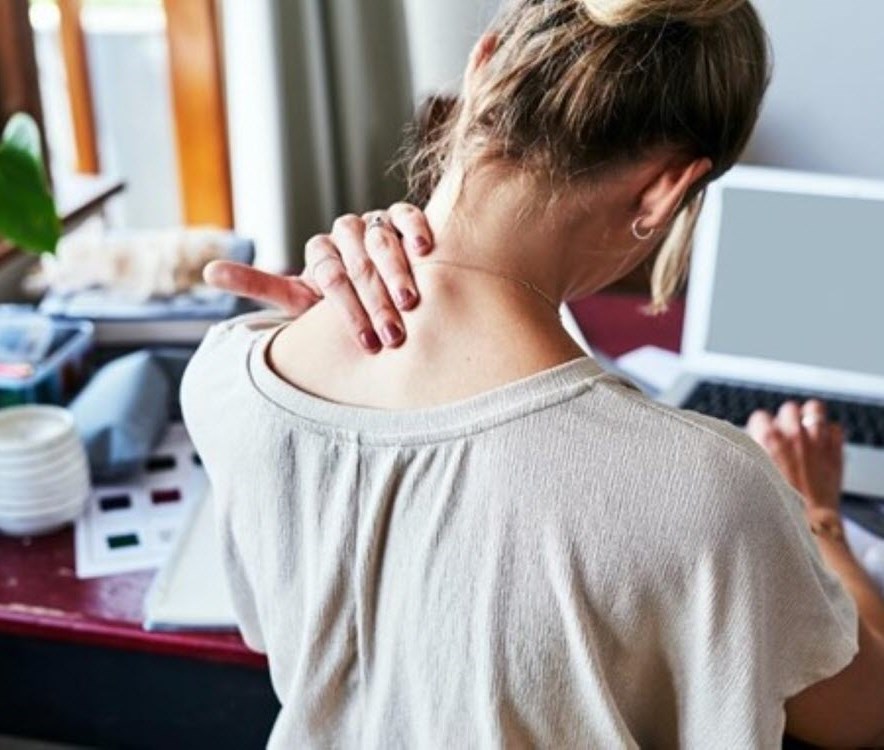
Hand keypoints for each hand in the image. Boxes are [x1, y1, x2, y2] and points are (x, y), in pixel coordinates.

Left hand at [203, 203, 432, 352]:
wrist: (378, 293)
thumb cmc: (335, 306)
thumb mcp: (298, 300)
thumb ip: (259, 286)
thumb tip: (207, 271)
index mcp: (318, 253)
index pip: (329, 276)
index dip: (347, 310)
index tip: (366, 342)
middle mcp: (343, 233)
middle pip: (357, 263)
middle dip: (375, 302)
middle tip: (392, 335)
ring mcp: (372, 223)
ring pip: (380, 240)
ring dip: (397, 273)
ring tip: (411, 302)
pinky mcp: (399, 216)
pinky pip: (406, 215)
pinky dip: (415, 230)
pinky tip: (425, 251)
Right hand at [746, 400, 844, 511]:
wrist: (807, 524)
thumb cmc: (776, 505)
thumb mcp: (751, 476)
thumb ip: (750, 455)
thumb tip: (747, 446)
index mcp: (768, 439)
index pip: (760, 416)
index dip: (760, 428)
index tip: (761, 438)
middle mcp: (793, 435)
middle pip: (788, 409)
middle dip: (785, 420)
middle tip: (784, 436)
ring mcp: (817, 441)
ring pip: (814, 409)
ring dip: (809, 418)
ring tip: (806, 430)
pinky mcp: (836, 451)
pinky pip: (835, 428)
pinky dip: (829, 434)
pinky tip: (822, 444)